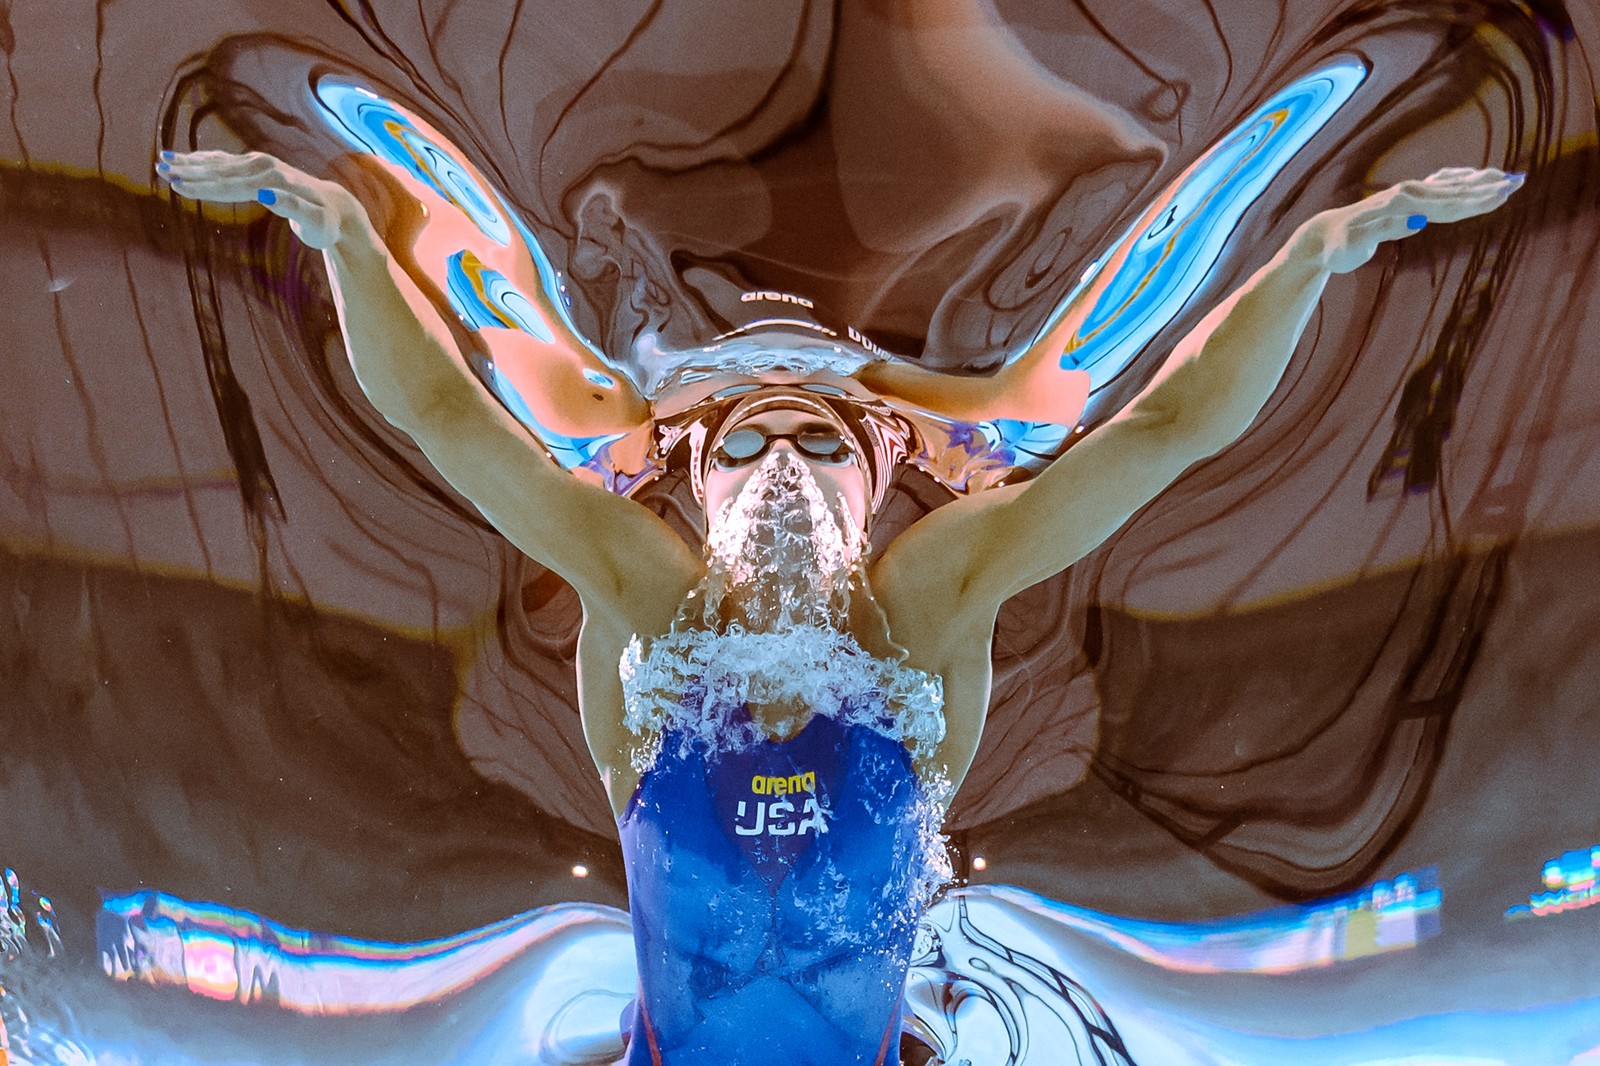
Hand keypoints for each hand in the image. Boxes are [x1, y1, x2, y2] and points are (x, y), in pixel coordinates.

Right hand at [156, 150, 368, 250]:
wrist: (335, 206)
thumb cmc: (326, 223)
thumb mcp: (316, 223)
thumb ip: (293, 208)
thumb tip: (265, 196)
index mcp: (275, 182)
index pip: (234, 185)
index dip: (205, 187)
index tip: (179, 186)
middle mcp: (266, 168)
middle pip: (222, 171)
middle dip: (190, 171)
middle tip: (159, 170)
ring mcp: (261, 164)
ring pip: (220, 163)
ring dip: (190, 162)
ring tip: (162, 160)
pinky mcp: (257, 166)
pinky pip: (225, 161)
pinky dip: (203, 160)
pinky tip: (182, 158)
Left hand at [1295, 167, 1522, 274]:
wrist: (1324, 235)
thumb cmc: (1339, 247)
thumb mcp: (1357, 246)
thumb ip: (1386, 231)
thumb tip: (1419, 220)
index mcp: (1400, 205)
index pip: (1446, 205)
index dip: (1475, 201)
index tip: (1501, 195)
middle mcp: (1406, 195)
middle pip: (1455, 192)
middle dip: (1487, 189)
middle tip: (1518, 182)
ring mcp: (1407, 194)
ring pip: (1451, 186)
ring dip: (1480, 182)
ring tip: (1508, 176)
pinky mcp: (1405, 199)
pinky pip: (1439, 187)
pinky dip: (1460, 181)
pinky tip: (1475, 177)